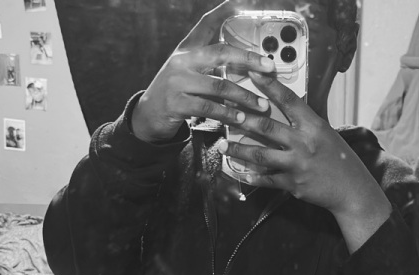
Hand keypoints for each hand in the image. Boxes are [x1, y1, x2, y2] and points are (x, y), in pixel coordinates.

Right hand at [131, 1, 274, 142]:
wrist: (149, 116)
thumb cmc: (177, 93)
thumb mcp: (190, 72)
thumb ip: (211, 65)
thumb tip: (245, 65)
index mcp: (187, 50)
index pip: (207, 24)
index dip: (226, 10)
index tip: (246, 1)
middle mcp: (182, 61)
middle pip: (221, 53)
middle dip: (249, 59)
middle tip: (269, 67)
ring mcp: (178, 82)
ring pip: (219, 86)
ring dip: (244, 97)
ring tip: (262, 106)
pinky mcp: (177, 103)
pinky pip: (209, 108)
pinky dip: (228, 114)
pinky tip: (240, 118)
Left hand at [218, 72, 391, 220]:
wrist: (351, 191)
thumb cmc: (340, 160)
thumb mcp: (327, 135)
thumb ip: (306, 125)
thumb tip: (286, 112)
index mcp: (314, 126)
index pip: (288, 100)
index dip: (269, 86)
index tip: (252, 74)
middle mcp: (304, 143)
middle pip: (266, 127)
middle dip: (241, 119)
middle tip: (224, 113)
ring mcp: (296, 164)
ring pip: (260, 154)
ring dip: (238, 150)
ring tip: (223, 146)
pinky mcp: (292, 184)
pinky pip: (266, 179)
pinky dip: (252, 177)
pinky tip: (240, 173)